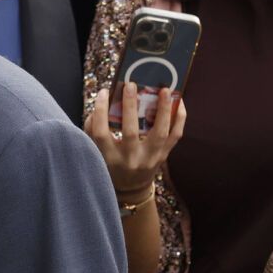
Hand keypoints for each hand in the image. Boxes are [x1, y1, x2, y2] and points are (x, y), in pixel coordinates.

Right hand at [83, 82, 184, 197]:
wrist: (131, 188)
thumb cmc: (110, 163)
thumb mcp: (96, 150)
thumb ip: (94, 127)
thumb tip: (104, 99)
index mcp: (108, 158)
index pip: (101, 133)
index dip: (100, 111)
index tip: (104, 92)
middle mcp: (129, 160)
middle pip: (130, 132)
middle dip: (130, 106)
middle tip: (131, 84)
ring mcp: (149, 159)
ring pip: (159, 133)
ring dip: (163, 110)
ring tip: (164, 90)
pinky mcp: (163, 156)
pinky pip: (175, 136)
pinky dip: (179, 118)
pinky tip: (179, 101)